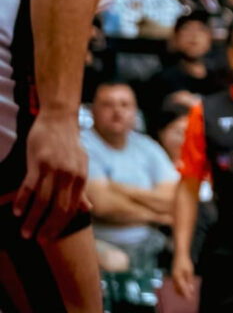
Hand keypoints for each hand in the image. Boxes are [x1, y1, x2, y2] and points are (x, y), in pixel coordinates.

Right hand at [15, 115, 88, 241]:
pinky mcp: (39, 162)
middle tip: (36, 240)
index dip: (60, 225)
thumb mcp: (81, 166)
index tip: (50, 237)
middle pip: (58, 208)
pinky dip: (23, 201)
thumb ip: (81, 190)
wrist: (59, 120)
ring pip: (42, 200)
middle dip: (47, 227)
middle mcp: (70, 175)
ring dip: (33, 219)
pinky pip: (29, 186)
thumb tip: (87, 209)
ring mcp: (54, 169)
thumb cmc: (69, 145)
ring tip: (25, 232)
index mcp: (81, 178)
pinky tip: (17, 212)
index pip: (71, 208)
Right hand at [172, 254, 195, 299]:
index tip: (190, 298)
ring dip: (181, 291)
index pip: (183, 289)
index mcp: (178, 278)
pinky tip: (183, 287)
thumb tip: (191, 289)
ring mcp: (173, 277)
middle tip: (189, 296)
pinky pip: (175, 284)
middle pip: (178, 290)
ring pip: (176, 287)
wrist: (180, 254)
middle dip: (183, 294)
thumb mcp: (190, 272)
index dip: (186, 294)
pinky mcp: (173, 275)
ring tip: (187, 293)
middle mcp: (174, 278)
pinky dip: (179, 287)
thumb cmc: (185, 262)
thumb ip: (190, 281)